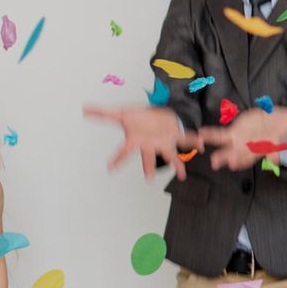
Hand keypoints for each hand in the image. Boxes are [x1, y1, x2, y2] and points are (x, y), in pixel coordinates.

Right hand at [82, 105, 200, 180]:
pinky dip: (194, 141)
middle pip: (148, 158)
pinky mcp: (175, 137)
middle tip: (148, 179)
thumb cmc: (139, 119)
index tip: (110, 169)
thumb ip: (103, 113)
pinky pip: (186, 139)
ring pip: (170, 155)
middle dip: (149, 168)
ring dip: (177, 164)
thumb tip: (84, 108)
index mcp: (137, 141)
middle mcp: (150, 145)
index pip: (124, 152)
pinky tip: (202, 145)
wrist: (155, 116)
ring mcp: (164, 142)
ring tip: (182, 175)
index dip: (117, 160)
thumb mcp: (120, 113)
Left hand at [198, 108, 286, 170]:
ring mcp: (243, 142)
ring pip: (232, 151)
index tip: (274, 158)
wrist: (272, 123)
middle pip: (250, 156)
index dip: (273, 155)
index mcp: (272, 144)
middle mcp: (256, 146)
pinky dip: (210, 136)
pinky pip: (219, 136)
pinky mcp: (233, 134)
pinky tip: (199, 136)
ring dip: (223, 156)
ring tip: (215, 161)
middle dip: (242, 160)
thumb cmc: (285, 123)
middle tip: (234, 164)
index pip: (274, 152)